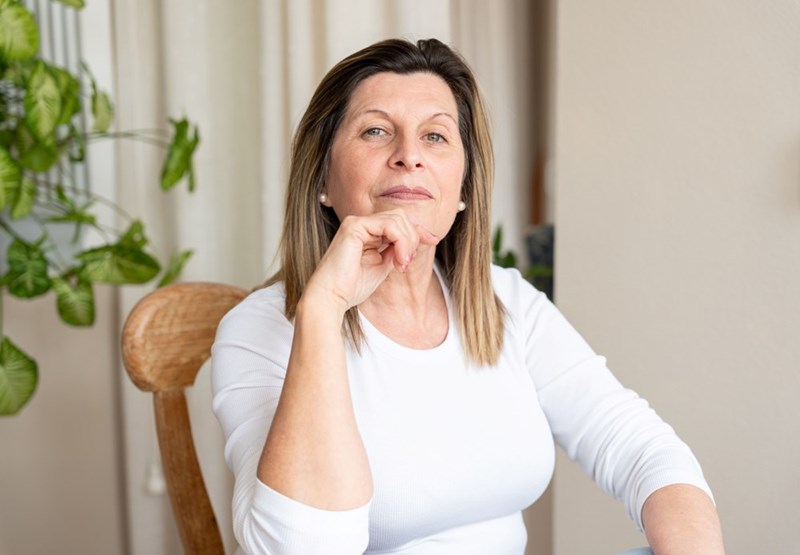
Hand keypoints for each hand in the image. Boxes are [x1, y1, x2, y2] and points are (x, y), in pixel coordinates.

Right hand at [304, 210, 438, 312]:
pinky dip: (400, 241)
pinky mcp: (354, 226)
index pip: (398, 222)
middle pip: (401, 217)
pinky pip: (389, 224)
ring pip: (397, 219)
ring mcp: (356, 222)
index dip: (418, 230)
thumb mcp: (383, 266)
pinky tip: (398, 259)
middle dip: (412, 238)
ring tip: (401, 264)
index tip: (433, 240)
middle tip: (405, 263)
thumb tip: (415, 240)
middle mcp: (361, 223)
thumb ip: (396, 251)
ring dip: (407, 242)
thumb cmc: (352, 287)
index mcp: (367, 232)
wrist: (332, 297)